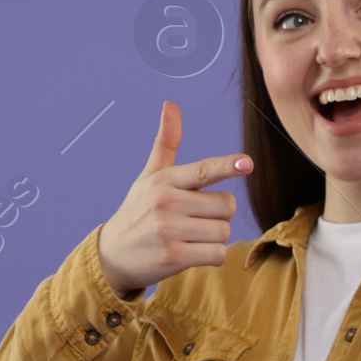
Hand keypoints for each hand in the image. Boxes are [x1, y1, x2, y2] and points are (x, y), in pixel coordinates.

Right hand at [96, 100, 252, 293]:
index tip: (247, 163)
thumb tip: (171, 103)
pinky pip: (216, 254)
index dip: (227, 166)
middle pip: (226, 205)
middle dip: (220, 215)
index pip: (203, 170)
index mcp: (165, 180)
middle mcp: (166, 202)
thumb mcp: (149, 176)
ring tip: (191, 238)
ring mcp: (169, 230)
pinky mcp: (173, 257)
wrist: (113, 255)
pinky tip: (193, 253)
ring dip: (215, 238)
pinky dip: (212, 256)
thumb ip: (166, 143)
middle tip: (198, 220)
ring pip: (223, 231)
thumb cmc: (138, 212)